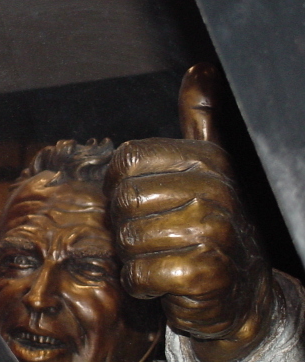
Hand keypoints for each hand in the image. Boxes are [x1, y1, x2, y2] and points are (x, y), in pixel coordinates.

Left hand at [104, 66, 273, 361]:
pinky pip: (138, 275)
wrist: (241, 292)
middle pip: (123, 201)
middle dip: (126, 225)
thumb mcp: (209, 168)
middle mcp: (214, 191)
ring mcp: (212, 233)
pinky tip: (165, 281)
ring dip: (133, 257)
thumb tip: (202, 69)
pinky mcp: (203, 275)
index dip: (120, 187)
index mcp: (207, 160)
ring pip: (128, 239)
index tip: (144, 203)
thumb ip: (202, 120)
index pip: (126, 161)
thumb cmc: (210, 228)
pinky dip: (142, 284)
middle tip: (152, 236)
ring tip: (161, 256)